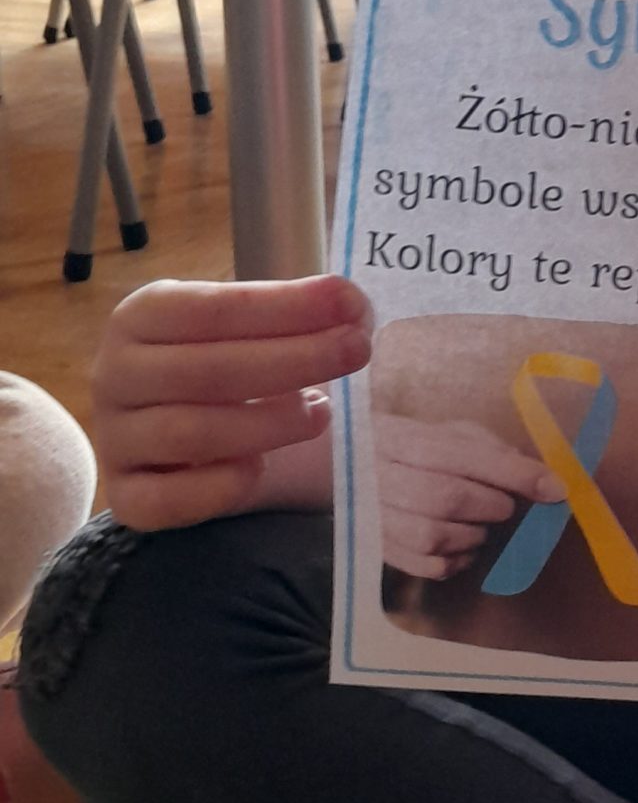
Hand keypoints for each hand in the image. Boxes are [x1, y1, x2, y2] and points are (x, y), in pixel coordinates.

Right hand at [93, 276, 372, 530]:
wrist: (180, 441)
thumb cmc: (222, 369)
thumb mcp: (245, 330)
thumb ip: (291, 317)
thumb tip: (353, 308)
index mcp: (140, 317)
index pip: (210, 308)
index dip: (283, 306)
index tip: (350, 303)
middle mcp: (116, 374)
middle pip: (206, 369)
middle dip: (294, 359)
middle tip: (357, 351)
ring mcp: (116, 439)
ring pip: (191, 433)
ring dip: (269, 424)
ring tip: (322, 413)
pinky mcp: (127, 498)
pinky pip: (169, 499)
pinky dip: (222, 486)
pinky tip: (261, 468)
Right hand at [373, 411, 563, 580]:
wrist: (349, 469)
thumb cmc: (416, 448)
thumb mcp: (451, 433)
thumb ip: (491, 449)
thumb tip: (537, 476)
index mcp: (407, 439)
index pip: (465, 455)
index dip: (514, 475)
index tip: (556, 490)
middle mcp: (383, 477)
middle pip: (447, 498)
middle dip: (491, 506)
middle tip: (504, 506)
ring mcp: (376, 517)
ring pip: (435, 537)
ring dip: (474, 536)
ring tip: (479, 525)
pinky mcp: (378, 549)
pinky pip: (426, 566)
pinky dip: (456, 562)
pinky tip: (462, 549)